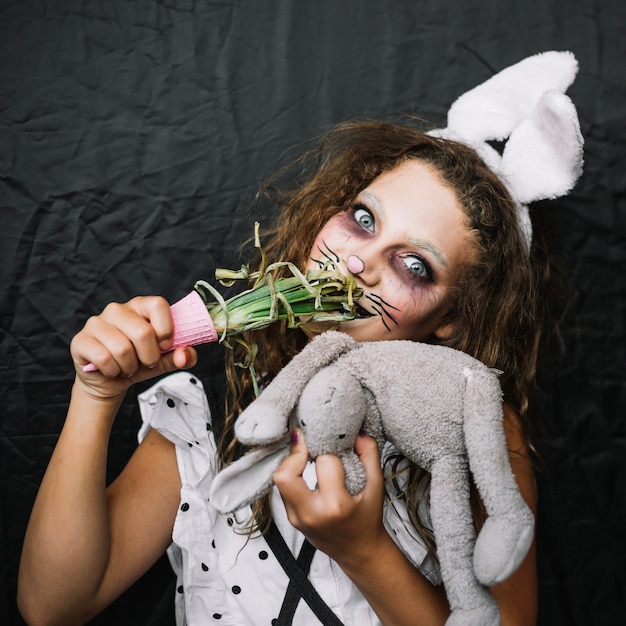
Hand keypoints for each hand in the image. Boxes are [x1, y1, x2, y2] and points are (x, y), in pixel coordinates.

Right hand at [71, 296, 197, 400]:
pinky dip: (113, 371)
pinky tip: (112, 369)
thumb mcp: (164, 360)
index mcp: (140, 306)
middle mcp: (117, 309)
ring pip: (123, 348)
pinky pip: (103, 358)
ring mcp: (96, 322)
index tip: (165, 346)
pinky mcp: (81, 339)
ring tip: (128, 366)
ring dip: (130, 366)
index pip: (158, 304)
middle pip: (143, 332)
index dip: (166, 329)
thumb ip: (181, 356)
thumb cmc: (139, 362)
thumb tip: (185, 354)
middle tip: (146, 362)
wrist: (110, 380)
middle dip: (150, 356)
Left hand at [273, 430, 386, 567]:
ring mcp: (298, 518)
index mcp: (335, 505)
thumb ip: (369, 455)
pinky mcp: (291, 519)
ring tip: (308, 454)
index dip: (330, 448)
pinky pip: (283, 489)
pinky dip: (292, 475)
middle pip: (285, 474)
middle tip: (309, 443)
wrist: (359, 551)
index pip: (324, 462)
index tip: (334, 440)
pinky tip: (305, 468)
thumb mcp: (376, 486)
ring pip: (279, 480)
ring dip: (292, 463)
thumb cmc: (368, 518)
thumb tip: (358, 433)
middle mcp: (311, 513)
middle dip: (296, 453)